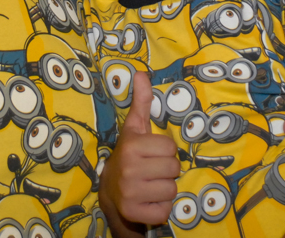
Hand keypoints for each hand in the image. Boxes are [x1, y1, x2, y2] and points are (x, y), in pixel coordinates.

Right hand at [100, 73, 180, 230]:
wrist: (110, 192)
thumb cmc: (129, 156)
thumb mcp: (134, 129)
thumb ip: (141, 102)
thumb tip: (140, 72)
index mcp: (131, 147)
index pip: (171, 148)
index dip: (165, 151)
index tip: (151, 154)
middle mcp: (128, 169)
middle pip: (174, 168)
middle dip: (166, 170)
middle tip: (151, 171)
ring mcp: (130, 193)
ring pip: (172, 189)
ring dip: (164, 189)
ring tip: (150, 184)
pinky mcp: (134, 212)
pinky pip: (165, 210)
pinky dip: (160, 207)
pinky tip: (147, 200)